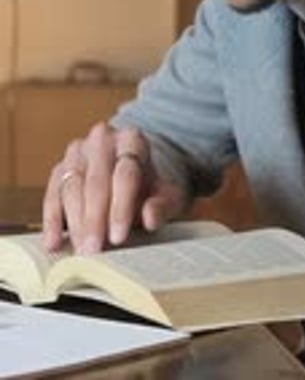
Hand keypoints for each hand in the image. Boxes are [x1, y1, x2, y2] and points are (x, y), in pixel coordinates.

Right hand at [43, 122, 185, 254]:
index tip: (118, 237)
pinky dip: (52, 220)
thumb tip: (151, 217)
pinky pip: (53, 194)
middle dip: (94, 219)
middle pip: (96, 181)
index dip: (120, 208)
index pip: (125, 174)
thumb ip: (162, 205)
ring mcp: (78, 152)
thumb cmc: (151, 187)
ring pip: (72, 186)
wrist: (135, 174)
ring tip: (80, 250)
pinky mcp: (60, 169)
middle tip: (94, 250)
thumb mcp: (168, 195)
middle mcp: (103, 139)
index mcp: (132, 139)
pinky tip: (54, 242)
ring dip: (75, 222)